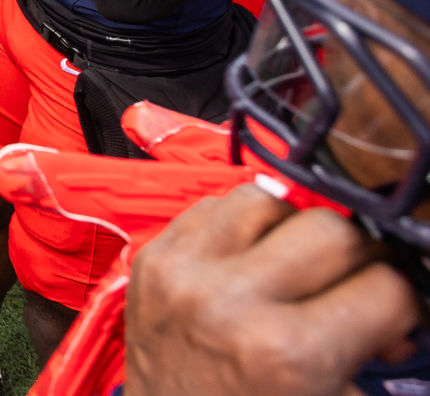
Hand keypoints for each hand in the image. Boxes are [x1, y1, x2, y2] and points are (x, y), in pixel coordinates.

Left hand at [124, 184, 419, 395]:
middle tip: (348, 290)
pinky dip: (240, 225)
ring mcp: (184, 273)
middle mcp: (230, 301)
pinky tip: (249, 260)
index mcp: (284, 353)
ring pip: (271, 201)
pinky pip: (214, 205)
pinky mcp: (153, 257)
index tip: (390, 313)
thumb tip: (401, 305)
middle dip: (355, 260)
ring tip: (293, 270)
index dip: (400, 300)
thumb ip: (369, 347)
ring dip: (292, 230)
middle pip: (333, 230)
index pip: (385, 286)